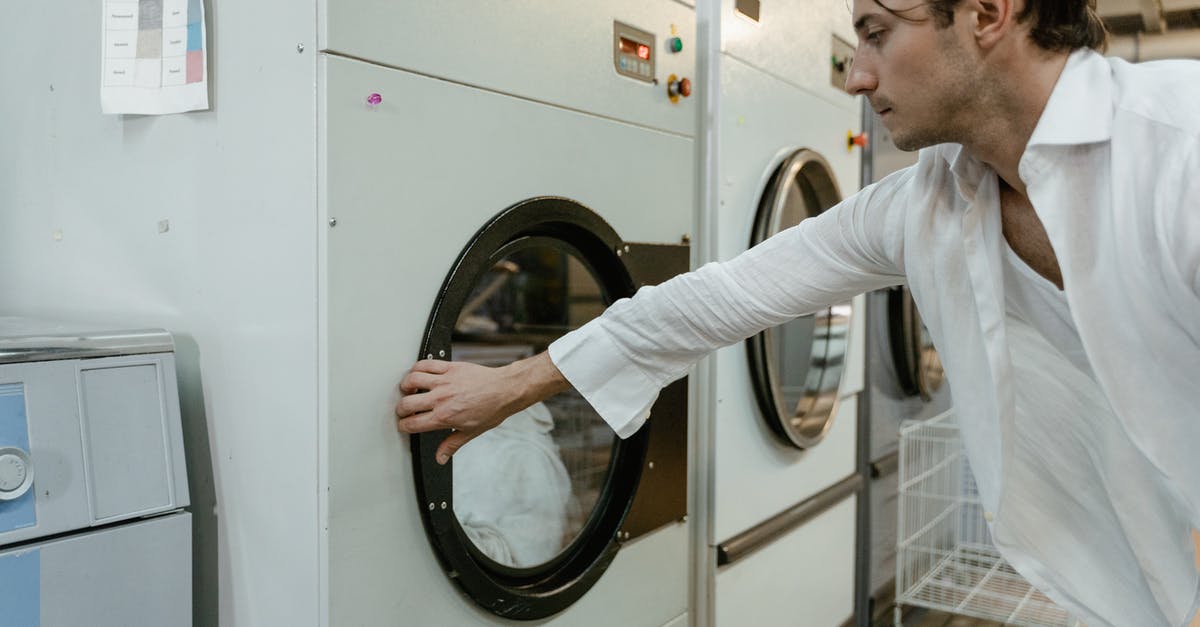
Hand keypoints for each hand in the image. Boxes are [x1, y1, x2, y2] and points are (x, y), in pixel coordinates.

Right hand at [395, 353, 568, 464]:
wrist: (504, 390)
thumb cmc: (491, 409)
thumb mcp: (471, 432)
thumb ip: (451, 445)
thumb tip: (440, 458)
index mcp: (444, 417)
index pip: (411, 423)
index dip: (403, 426)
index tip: (405, 425)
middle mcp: (441, 399)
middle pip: (406, 403)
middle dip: (400, 409)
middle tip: (404, 410)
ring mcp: (444, 382)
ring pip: (412, 380)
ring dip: (405, 386)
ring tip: (408, 390)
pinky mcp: (449, 368)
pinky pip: (426, 364)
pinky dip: (417, 368)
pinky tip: (418, 374)